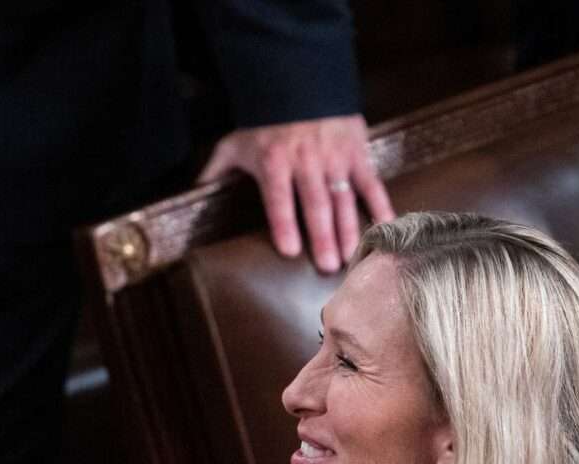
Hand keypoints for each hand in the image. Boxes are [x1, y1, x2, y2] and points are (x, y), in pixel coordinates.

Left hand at [197, 115, 393, 273]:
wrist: (298, 81)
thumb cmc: (263, 120)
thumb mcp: (233, 143)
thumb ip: (215, 171)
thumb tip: (193, 194)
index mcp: (275, 161)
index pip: (279, 198)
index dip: (284, 224)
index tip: (290, 250)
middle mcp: (306, 161)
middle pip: (315, 204)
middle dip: (322, 237)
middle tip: (329, 268)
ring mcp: (334, 157)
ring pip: (343, 198)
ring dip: (349, 229)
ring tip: (351, 257)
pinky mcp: (356, 151)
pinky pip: (370, 181)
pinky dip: (381, 203)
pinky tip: (385, 225)